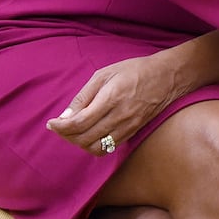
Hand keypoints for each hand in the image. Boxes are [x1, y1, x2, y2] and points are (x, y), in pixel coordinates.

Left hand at [45, 54, 182, 155]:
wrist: (167, 77)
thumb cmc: (134, 71)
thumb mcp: (105, 73)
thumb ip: (84, 95)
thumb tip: (65, 116)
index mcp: (111, 98)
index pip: (79, 122)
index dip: (60, 127)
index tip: (51, 123)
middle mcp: (120, 116)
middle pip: (84, 138)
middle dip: (66, 135)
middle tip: (59, 127)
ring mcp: (128, 126)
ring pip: (95, 148)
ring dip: (79, 143)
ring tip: (73, 132)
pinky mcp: (133, 132)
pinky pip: (108, 148)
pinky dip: (93, 145)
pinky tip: (89, 134)